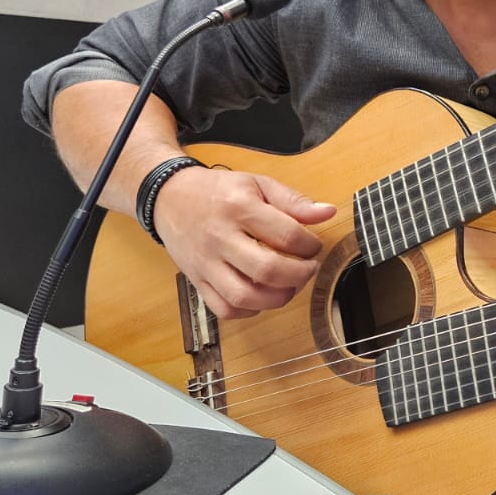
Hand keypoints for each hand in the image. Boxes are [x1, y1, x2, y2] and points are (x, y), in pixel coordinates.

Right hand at [152, 167, 336, 318]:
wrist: (168, 197)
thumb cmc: (217, 191)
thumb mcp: (257, 183)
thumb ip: (293, 201)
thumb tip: (327, 212)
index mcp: (240, 209)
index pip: (286, 235)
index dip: (310, 246)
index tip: (313, 246)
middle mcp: (220, 238)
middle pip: (267, 270)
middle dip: (299, 276)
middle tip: (307, 269)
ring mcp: (206, 263)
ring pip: (244, 296)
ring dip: (277, 298)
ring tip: (289, 286)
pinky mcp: (196, 280)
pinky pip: (224, 309)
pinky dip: (248, 311)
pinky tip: (261, 298)